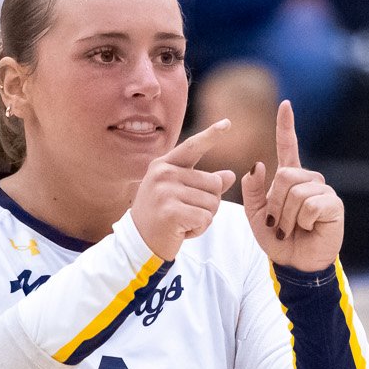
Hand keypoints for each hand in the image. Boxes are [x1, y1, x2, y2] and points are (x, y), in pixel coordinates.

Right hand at [131, 118, 235, 260]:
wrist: (138, 245)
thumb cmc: (160, 218)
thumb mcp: (180, 195)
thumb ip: (203, 183)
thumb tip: (230, 175)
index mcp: (163, 165)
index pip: (192, 147)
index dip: (211, 135)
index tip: (227, 123)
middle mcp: (163, 174)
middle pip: (213, 183)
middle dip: (209, 203)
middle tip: (185, 214)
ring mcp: (165, 191)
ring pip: (212, 202)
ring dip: (204, 218)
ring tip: (181, 222)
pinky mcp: (170, 211)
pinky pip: (205, 218)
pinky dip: (199, 229)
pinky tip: (181, 231)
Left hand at [241, 101, 344, 270]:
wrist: (296, 263)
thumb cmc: (278, 240)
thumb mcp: (256, 215)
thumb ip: (253, 190)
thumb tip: (257, 164)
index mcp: (291, 178)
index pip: (289, 146)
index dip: (286, 126)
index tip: (285, 105)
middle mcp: (309, 180)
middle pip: (284, 176)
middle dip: (275, 205)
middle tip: (279, 224)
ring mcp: (323, 191)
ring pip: (296, 192)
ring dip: (286, 217)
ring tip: (292, 229)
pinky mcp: (333, 205)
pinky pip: (310, 205)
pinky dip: (302, 221)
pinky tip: (308, 228)